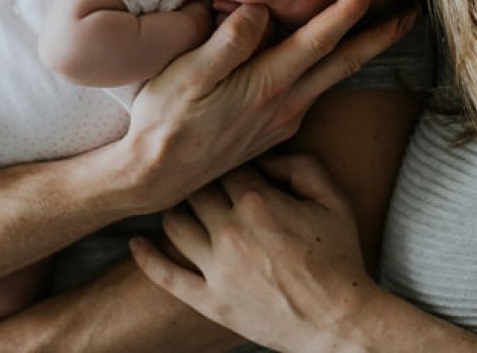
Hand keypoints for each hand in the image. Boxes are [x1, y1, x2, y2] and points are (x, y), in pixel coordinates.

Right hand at [122, 0, 414, 208]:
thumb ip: (228, 41)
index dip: (349, 10)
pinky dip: (331, 69)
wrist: (154, 177)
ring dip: (361, 53)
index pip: (320, 40)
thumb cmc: (165, 120)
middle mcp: (285, 104)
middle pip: (343, 63)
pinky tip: (325, 61)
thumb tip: (261, 11)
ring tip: (381, 31)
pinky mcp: (273, 131)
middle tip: (412, 13)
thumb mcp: (188, 74)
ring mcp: (282, 121)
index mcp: (266, 84)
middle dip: (381, 36)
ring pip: (332, 79)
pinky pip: (312, 91)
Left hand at [130, 154, 375, 352]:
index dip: (225, 158)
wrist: (340, 322)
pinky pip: (166, 275)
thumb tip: (263, 154)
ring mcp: (217, 269)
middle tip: (203, 178)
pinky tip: (136, 242)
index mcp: (258, 201)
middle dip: (199, 179)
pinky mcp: (210, 301)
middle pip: (194, 188)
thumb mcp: (331, 197)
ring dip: (176, 208)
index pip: (222, 163)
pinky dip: (146, 256)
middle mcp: (231, 232)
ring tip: (185, 203)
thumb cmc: (340, 255)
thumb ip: (299, 163)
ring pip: (175, 223)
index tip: (229, 159)